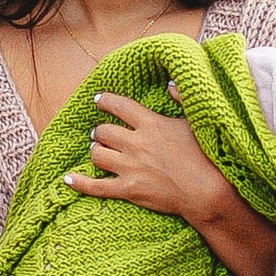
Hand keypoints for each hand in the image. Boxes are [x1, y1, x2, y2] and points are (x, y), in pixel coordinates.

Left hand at [72, 92, 275, 275]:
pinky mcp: (128, 190)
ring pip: (98, 154)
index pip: (120, 106)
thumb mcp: (196, 121)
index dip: (106, 101)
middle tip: (101, 133)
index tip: (98, 99)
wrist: (208, 191)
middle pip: (104, 131)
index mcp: (151, 124)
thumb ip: (182, 99)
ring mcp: (130, 167)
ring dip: (96, 151)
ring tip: (98, 150)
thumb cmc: (206, 156)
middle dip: (99, 131)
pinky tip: (68, 179)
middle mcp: (136, 143)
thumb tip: (170, 83)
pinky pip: (96, 186)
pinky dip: (80, 183)